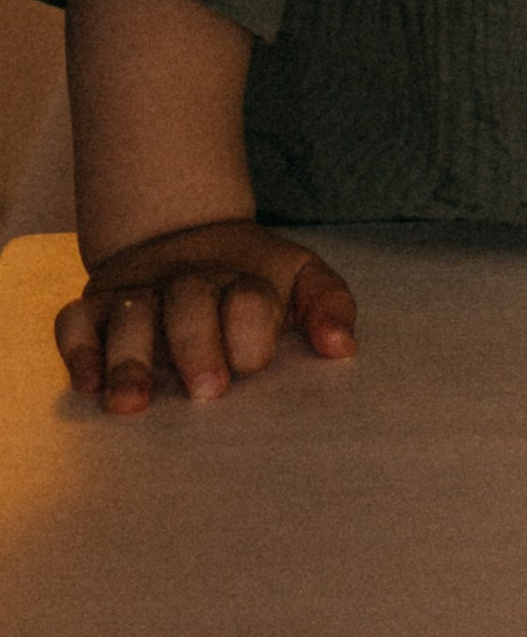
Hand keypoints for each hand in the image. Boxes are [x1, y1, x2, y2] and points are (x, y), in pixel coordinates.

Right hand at [56, 219, 356, 415]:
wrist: (180, 233)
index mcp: (241, 278)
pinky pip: (74, 324)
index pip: (249, 297)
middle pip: (188, 305)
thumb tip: (341, 347)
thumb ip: (328, 303)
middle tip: (208, 390)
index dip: (251, 325)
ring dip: (131, 360)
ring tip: (133, 403)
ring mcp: (136, 296)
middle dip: (197, 346)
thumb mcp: (297, 277)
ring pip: (129, 318)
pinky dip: (78, 349)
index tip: (252, 362)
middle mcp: (186, 284)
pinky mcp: (92, 309)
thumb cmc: (249, 278)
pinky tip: (88, 383)